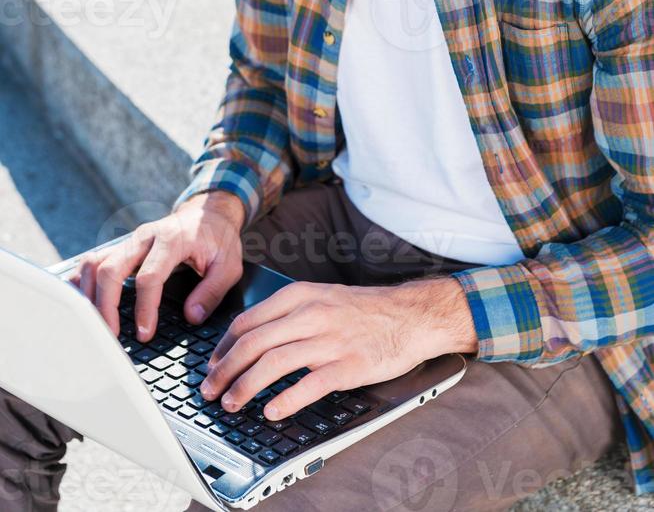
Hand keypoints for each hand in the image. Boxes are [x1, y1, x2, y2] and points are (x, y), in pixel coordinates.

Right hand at [67, 191, 246, 340]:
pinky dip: (84, 282)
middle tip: (112, 336)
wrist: (209, 212)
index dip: (144, 308)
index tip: (145, 333)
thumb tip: (191, 317)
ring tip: (95, 325)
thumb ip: (212, 291)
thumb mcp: (229, 264)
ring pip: (95, 263)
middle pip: (111, 269)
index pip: (149, 276)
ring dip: (89, 295)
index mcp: (172, 240)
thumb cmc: (218, 238)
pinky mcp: (122, 246)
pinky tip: (86, 304)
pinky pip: (93, 261)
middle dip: (106, 306)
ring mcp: (130, 240)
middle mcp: (145, 237)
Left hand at [200, 276, 474, 421]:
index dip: (223, 347)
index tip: (212, 364)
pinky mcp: (348, 365)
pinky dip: (285, 400)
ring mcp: (330, 341)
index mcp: (301, 296)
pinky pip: (309, 385)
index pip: (247, 321)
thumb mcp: (322, 296)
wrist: (409, 315)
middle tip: (211, 390)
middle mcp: (311, 315)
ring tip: (232, 404)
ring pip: (273, 364)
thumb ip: (289, 312)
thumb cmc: (364, 309)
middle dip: (225, 370)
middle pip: (253, 343)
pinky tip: (271, 411)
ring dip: (245, 387)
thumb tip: (252, 336)